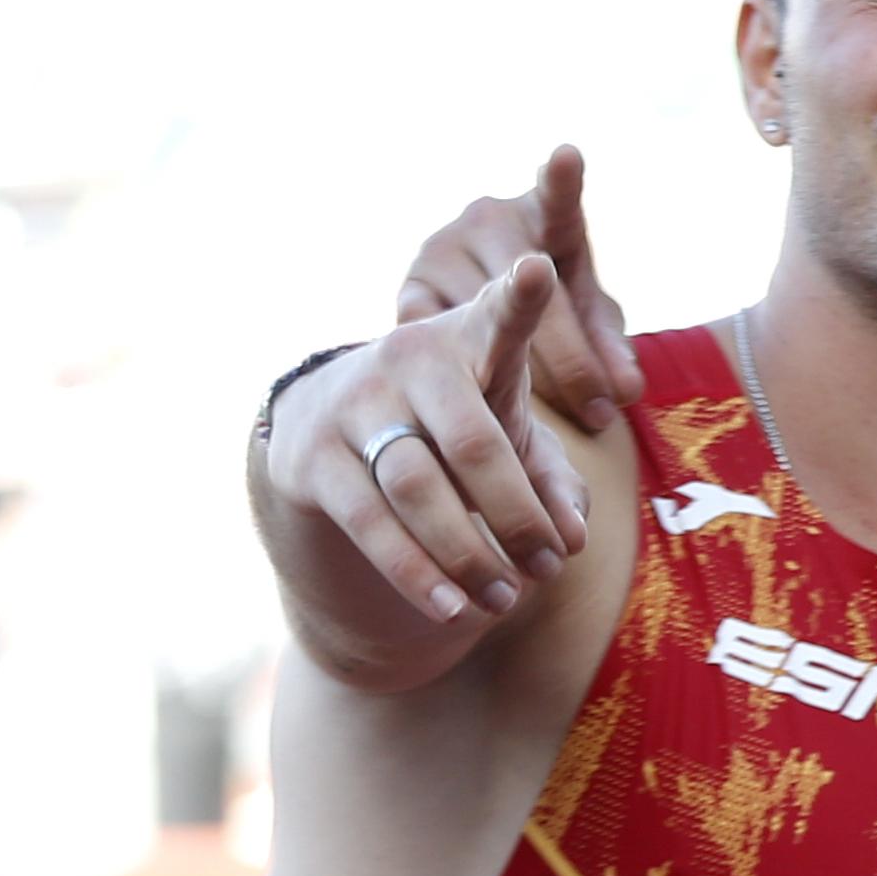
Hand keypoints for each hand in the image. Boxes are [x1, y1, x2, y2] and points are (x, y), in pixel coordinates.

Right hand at [263, 256, 595, 624]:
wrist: (337, 434)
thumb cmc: (456, 430)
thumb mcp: (512, 441)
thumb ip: (552, 482)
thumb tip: (568, 537)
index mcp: (469, 343)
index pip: (499, 318)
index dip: (520, 298)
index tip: (539, 267)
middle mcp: (407, 360)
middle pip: (474, 445)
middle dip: (519, 516)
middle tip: (551, 564)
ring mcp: (353, 403)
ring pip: (418, 488)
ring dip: (470, 553)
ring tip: (509, 597)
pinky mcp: (308, 456)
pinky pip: (370, 521)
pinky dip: (418, 571)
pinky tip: (455, 607)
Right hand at [400, 144, 642, 429]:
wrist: (478, 314)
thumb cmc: (557, 308)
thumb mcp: (589, 319)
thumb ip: (609, 348)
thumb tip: (626, 389)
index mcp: (547, 219)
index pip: (559, 200)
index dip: (562, 180)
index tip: (567, 155)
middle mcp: (489, 221)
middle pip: (531, 287)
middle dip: (571, 357)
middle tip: (601, 410)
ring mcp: (442, 250)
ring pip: (482, 317)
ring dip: (517, 373)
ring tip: (549, 417)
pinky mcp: (409, 288)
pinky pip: (434, 338)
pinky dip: (455, 371)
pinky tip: (471, 397)